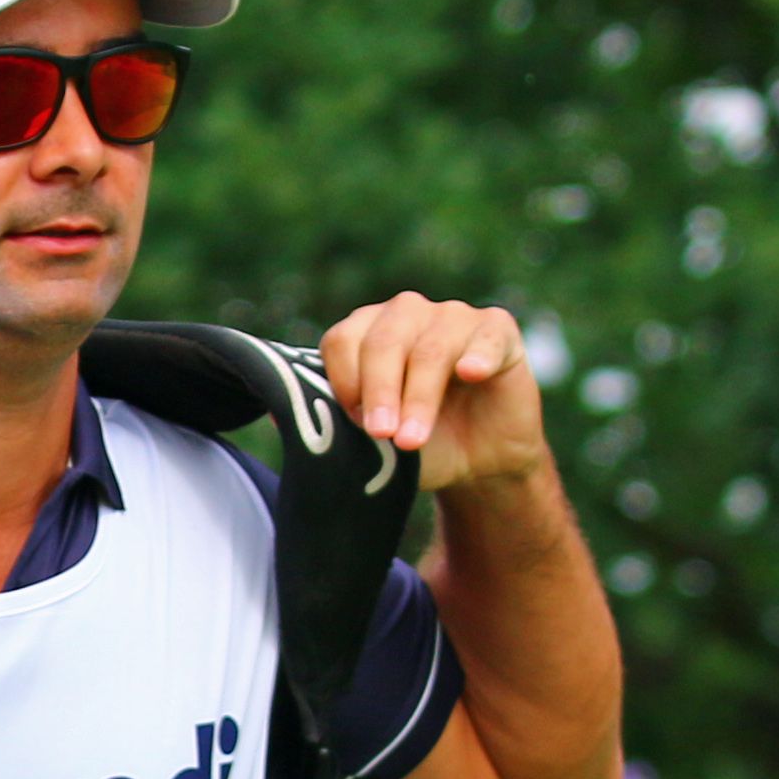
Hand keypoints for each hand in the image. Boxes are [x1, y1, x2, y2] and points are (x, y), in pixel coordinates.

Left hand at [320, 292, 549, 493]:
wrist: (480, 462)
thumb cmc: (420, 446)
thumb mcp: (373, 446)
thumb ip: (337, 429)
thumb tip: (279, 422)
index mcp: (368, 333)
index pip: (343, 340)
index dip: (344, 382)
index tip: (353, 424)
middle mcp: (407, 315)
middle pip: (383, 339)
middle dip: (379, 391)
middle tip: (380, 434)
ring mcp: (454, 318)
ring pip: (431, 346)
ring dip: (419, 395)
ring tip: (413, 440)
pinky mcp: (499, 333)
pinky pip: (487, 336)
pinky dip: (477, 354)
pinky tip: (470, 374)